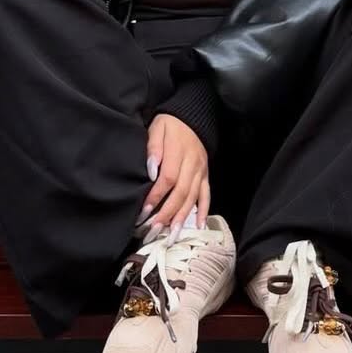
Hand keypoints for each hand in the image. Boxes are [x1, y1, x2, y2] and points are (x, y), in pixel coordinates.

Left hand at [138, 115, 209, 238]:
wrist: (192, 117)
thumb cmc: (170, 125)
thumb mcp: (158, 128)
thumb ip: (153, 148)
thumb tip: (151, 170)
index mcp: (178, 151)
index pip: (168, 178)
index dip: (157, 195)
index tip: (144, 210)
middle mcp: (192, 164)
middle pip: (181, 192)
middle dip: (167, 213)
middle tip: (154, 229)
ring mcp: (201, 171)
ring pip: (193, 197)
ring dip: (182, 217)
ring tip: (172, 234)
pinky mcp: (205, 176)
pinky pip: (206, 195)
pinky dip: (203, 211)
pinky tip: (198, 226)